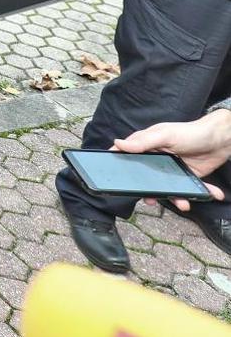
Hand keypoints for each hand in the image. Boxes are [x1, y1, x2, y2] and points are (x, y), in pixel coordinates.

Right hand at [112, 109, 230, 210]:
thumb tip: (118, 144)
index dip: (121, 167)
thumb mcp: (165, 135)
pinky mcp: (187, 177)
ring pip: (167, 188)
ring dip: (175, 198)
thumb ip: (143, 141)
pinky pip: (188, 189)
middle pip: (146, 178)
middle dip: (149, 192)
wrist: (221, 139)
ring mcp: (172, 169)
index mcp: (148, 145)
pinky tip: (210, 194)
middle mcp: (157, 158)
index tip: (116, 180)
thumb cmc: (191, 132)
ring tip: (183, 204)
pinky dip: (198, 193)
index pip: (129, 156)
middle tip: (150, 200)